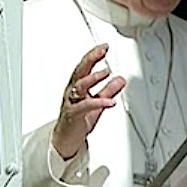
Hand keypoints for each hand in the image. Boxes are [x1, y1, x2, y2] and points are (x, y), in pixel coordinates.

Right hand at [52, 44, 125, 159]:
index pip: (85, 67)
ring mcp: (72, 102)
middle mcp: (73, 92)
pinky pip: (85, 106)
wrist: (66, 140)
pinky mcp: (74, 115)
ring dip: (93, 78)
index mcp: (78, 86)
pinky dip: (99, 102)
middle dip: (91, 58)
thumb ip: (109, 90)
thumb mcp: (98, 102)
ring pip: (80, 86)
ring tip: (107, 72)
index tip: (104, 46)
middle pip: (80, 71)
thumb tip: (121, 79)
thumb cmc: (79, 119)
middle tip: (102, 50)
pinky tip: (110, 102)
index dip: (93, 55)